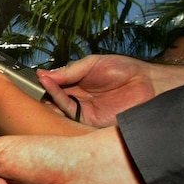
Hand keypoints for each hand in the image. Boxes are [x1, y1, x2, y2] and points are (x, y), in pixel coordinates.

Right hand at [39, 55, 163, 126]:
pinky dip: (58, 101)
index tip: (38, 75)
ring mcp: (84, 110)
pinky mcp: (89, 120)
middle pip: (55, 98)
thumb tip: (44, 74)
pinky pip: (69, 112)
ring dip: (48, 95)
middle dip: (44, 91)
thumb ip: (69, 71)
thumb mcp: (92, 64)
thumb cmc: (125, 70)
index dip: (47, 80)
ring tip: (41, 83)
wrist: (148, 83)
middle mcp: (80, 99)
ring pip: (58, 106)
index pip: (57, 85)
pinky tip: (52, 90)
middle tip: (35, 83)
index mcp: (80, 85)